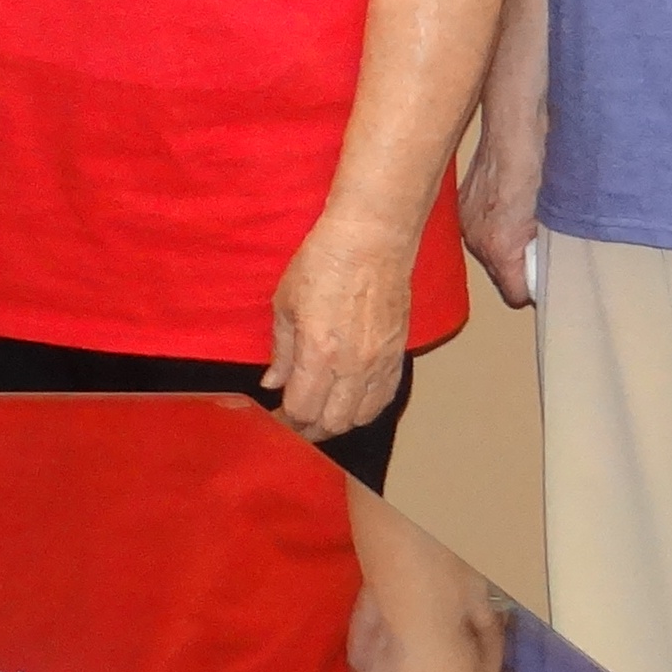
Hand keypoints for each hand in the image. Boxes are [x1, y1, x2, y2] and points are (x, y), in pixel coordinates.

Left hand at [263, 213, 413, 441]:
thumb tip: (273, 383)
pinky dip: (365, 409)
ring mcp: (380, 363)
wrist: (372, 242)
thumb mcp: (285, 304)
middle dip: (309, 429)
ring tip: (320, 415)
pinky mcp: (398, 355)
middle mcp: (353, 366)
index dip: (285, 421)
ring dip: (338, 423)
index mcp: (319, 354)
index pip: (302, 409)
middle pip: (333, 422)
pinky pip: (385, 398)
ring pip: (361, 416)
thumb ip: (281, 351)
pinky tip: (351, 403)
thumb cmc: (322, 264)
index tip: (274, 418)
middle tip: (293, 421)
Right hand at [460, 103, 542, 311]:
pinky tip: (509, 208)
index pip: (515, 293)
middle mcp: (476, 239)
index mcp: (499, 247)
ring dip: (506, 244)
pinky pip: (479, 230)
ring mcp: (464, 221)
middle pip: (500, 273)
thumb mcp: (552, 216)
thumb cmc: (538, 169)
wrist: (513, 130)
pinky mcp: (461, 204)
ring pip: (489, 251)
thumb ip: (546, 249)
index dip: (533, 286)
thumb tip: (552, 267)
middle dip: (518, 263)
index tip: (547, 272)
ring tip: (526, 223)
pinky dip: (493, 225)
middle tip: (539, 242)